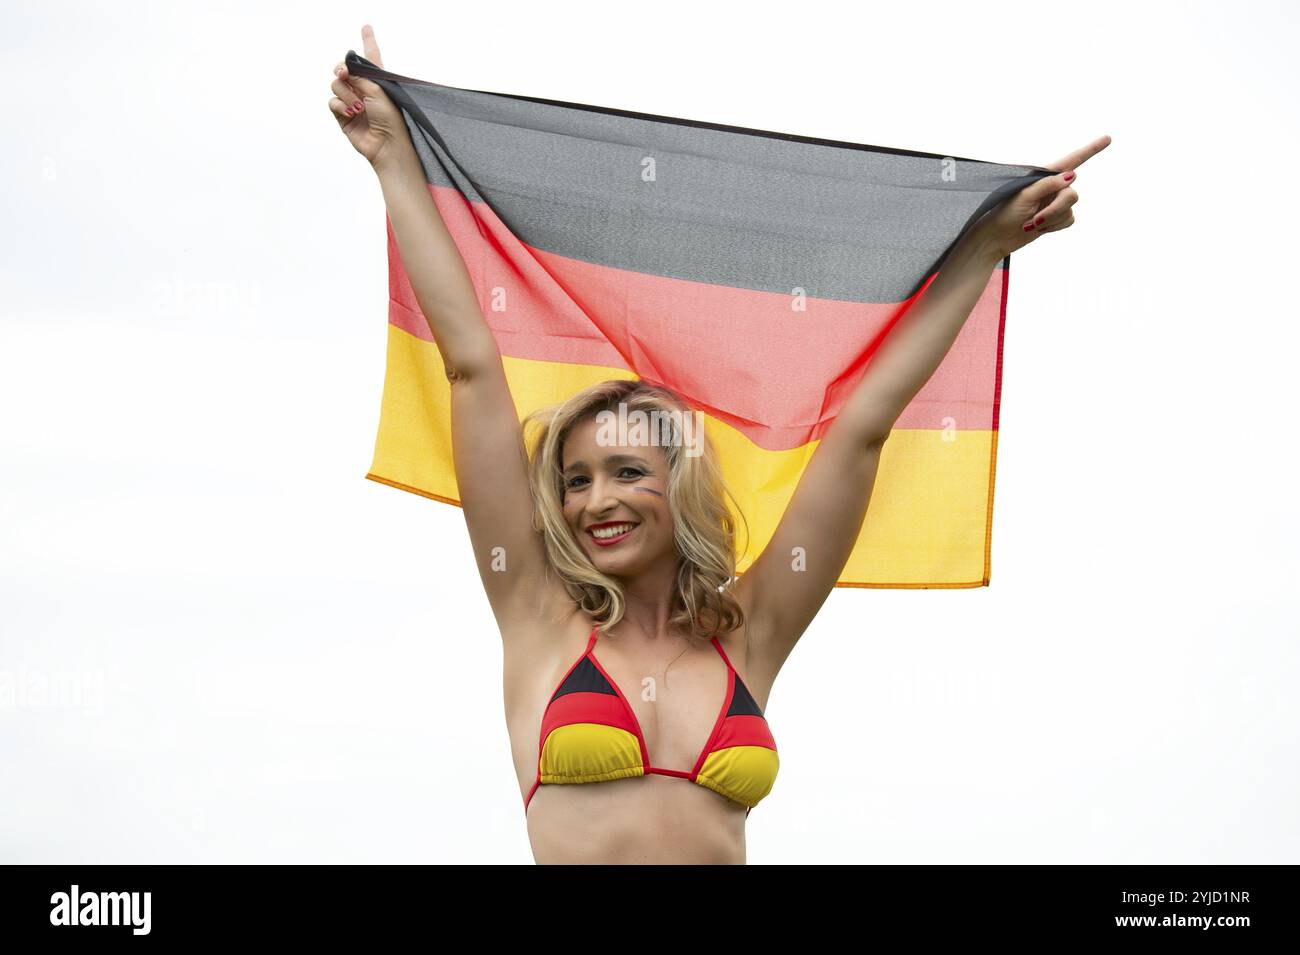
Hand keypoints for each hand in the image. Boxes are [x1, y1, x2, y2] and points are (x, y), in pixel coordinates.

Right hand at [328, 25, 409, 167]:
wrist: (387, 144)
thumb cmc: (390, 118)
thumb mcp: (377, 90)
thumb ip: (359, 76)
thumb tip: (344, 70)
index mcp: (377, 82)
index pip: (370, 58)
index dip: (368, 41)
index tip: (367, 27)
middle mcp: (364, 90)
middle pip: (344, 70)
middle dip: (342, 69)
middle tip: (344, 73)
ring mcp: (352, 103)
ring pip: (336, 85)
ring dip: (346, 94)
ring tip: (359, 107)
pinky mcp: (343, 116)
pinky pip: (332, 102)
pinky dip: (340, 106)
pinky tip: (352, 114)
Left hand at [970, 135, 1111, 257]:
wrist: (996, 238)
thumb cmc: (1003, 213)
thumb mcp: (1023, 196)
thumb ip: (1047, 184)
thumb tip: (1072, 175)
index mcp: (1041, 176)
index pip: (1070, 161)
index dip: (1090, 150)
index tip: (1108, 138)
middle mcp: (1051, 187)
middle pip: (1071, 194)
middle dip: (1055, 209)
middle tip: (1036, 219)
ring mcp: (1054, 202)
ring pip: (1070, 208)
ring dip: (1051, 220)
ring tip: (1031, 224)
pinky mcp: (1055, 218)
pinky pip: (1069, 220)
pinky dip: (1054, 227)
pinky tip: (1039, 229)